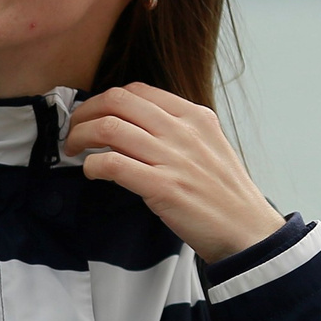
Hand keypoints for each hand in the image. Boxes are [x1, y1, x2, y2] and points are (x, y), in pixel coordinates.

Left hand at [65, 83, 285, 262]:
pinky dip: (92, 165)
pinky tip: (91, 172)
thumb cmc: (224, 194)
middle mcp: (183, 131)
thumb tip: (134, 124)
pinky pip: (113, 164)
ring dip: (80, 137)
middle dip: (85, 113)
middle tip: (74, 132)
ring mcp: (173, 158)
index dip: (105, 99)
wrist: (247, 230)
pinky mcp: (163, 187)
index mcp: (195, 116)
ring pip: (109, 128)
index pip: (138, 90)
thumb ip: (178, 130)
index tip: (93, 115)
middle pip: (117, 101)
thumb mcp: (210, 146)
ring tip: (73, 150)